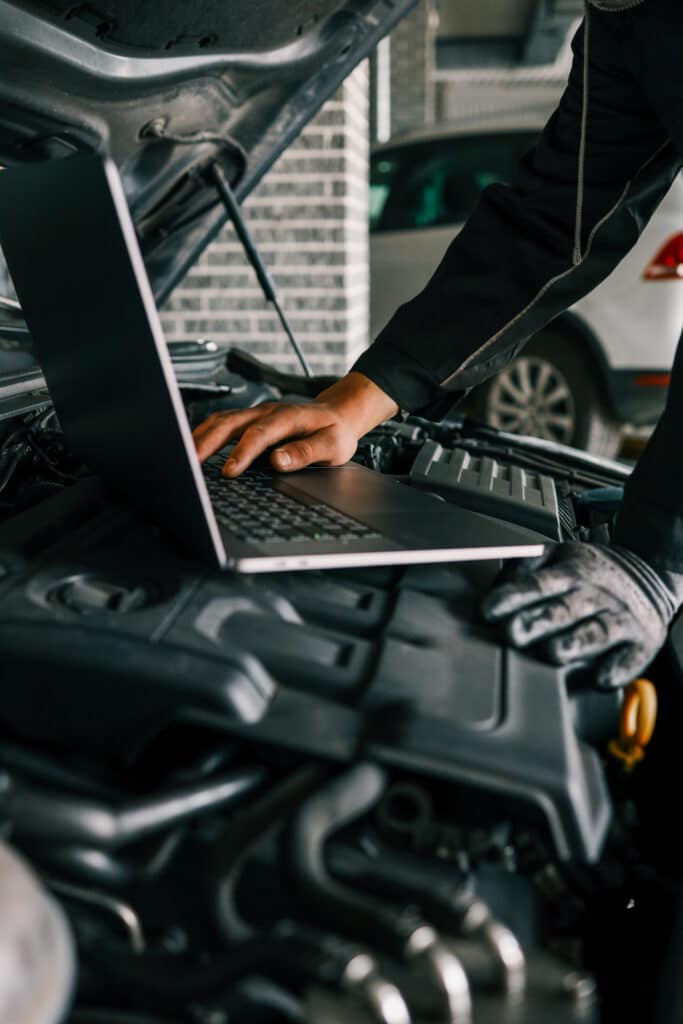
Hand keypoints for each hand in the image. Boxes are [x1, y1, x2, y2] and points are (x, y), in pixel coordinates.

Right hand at [192, 372, 398, 476]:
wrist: (339, 413)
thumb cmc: (335, 432)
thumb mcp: (333, 446)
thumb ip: (307, 452)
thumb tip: (278, 461)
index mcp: (288, 417)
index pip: (259, 434)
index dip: (242, 452)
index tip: (229, 471)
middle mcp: (267, 413)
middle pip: (229, 422)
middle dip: (207, 442)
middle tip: (189, 464)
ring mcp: (256, 415)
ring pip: (220, 421)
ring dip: (200, 437)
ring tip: (183, 459)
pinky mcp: (249, 422)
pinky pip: (222, 424)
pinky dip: (204, 435)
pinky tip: (193, 451)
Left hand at [481, 542, 682, 688]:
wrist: (649, 575)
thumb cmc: (592, 573)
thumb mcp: (559, 555)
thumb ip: (525, 566)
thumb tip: (498, 584)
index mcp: (570, 574)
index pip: (537, 584)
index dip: (512, 597)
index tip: (488, 609)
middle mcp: (593, 596)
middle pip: (563, 609)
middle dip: (537, 621)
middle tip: (513, 632)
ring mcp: (619, 618)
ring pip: (596, 632)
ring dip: (576, 642)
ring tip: (555, 652)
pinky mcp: (640, 642)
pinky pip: (631, 657)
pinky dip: (619, 668)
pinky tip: (602, 678)